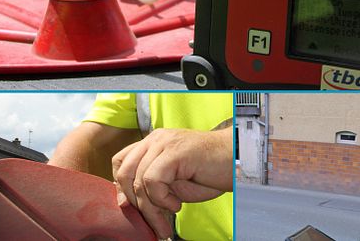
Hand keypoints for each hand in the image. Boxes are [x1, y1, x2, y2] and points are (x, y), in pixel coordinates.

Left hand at [112, 128, 231, 238]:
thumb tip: (127, 202)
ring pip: (139, 180)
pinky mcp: (175, 152)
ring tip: (168, 217)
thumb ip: (152, 187)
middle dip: (134, 202)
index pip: (121, 162)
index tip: (131, 207)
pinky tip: (177, 204)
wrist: (239, 161)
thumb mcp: (175, 182)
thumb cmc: (210, 172)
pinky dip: (162, 199)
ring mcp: (164, 143)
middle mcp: (155, 139)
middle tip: (152, 220)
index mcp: (152, 143)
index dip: (121, 186)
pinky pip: (153, 180)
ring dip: (151, 207)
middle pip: (125, 171)